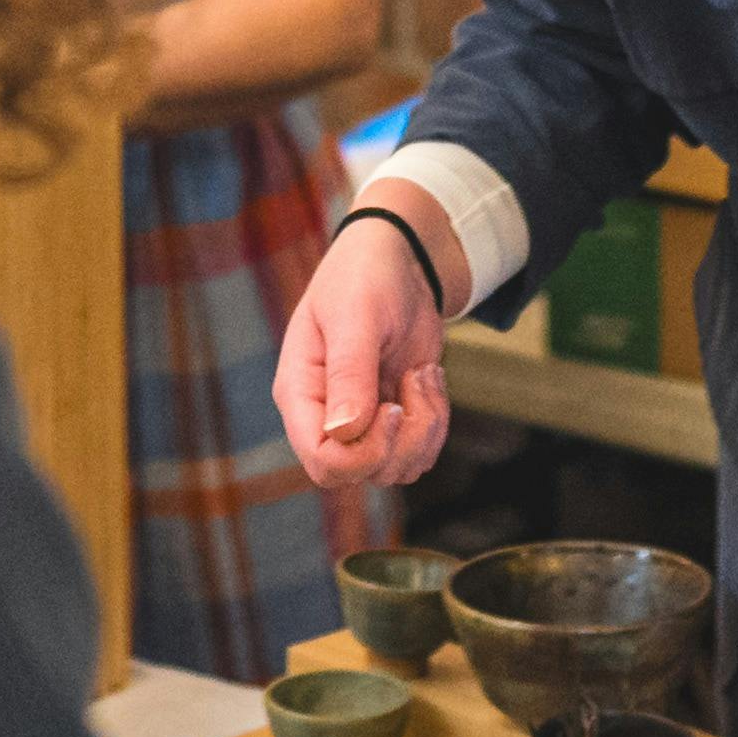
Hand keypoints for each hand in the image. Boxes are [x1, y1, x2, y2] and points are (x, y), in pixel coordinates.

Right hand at [273, 187, 456, 492]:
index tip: (393, 409)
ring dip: (426, 429)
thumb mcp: (355, 315)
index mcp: (301, 394)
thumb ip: (349, 373)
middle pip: (361, 475)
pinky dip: (436, 423)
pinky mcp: (393, 420)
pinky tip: (427, 377)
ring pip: (396, 470)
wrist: (397, 261)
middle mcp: (326, 417)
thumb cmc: (364, 277)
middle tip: (414, 384)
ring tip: (422, 375)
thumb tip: (344, 432)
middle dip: (402, 442)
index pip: (321, 461)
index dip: (363, 454)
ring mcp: (360, 423)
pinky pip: (420, 453)